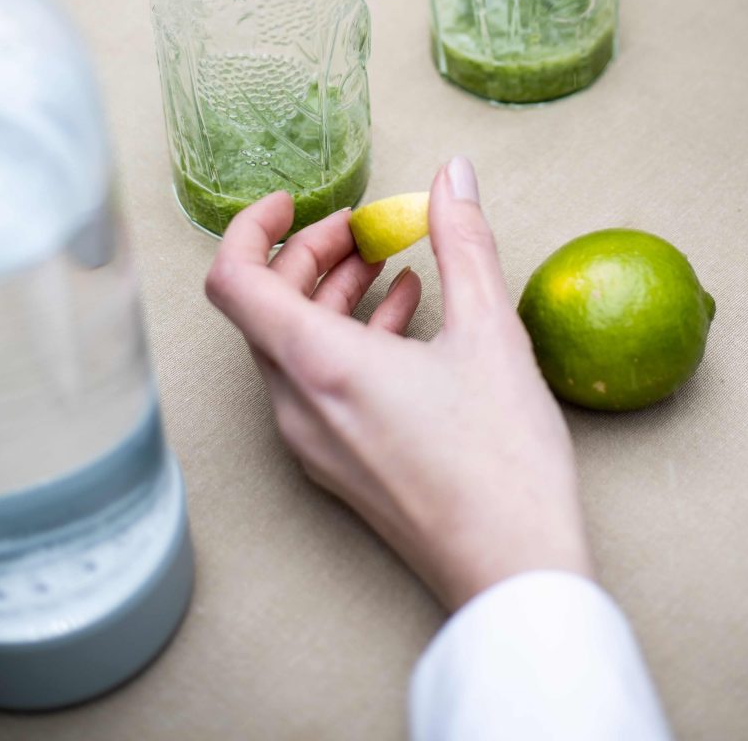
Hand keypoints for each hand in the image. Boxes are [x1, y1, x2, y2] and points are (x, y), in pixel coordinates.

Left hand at [205, 157, 591, 610]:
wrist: (513, 572)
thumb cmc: (501, 460)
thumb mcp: (488, 331)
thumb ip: (464, 241)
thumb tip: (451, 174)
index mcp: (318, 365)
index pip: (235, 280)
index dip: (252, 226)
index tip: (294, 200)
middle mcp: (297, 404)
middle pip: (266, 307)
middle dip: (309, 254)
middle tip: (363, 228)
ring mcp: (314, 441)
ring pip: (292, 345)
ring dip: (331, 294)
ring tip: (389, 262)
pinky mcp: (339, 464)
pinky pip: (317, 383)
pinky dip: (348, 337)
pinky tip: (405, 316)